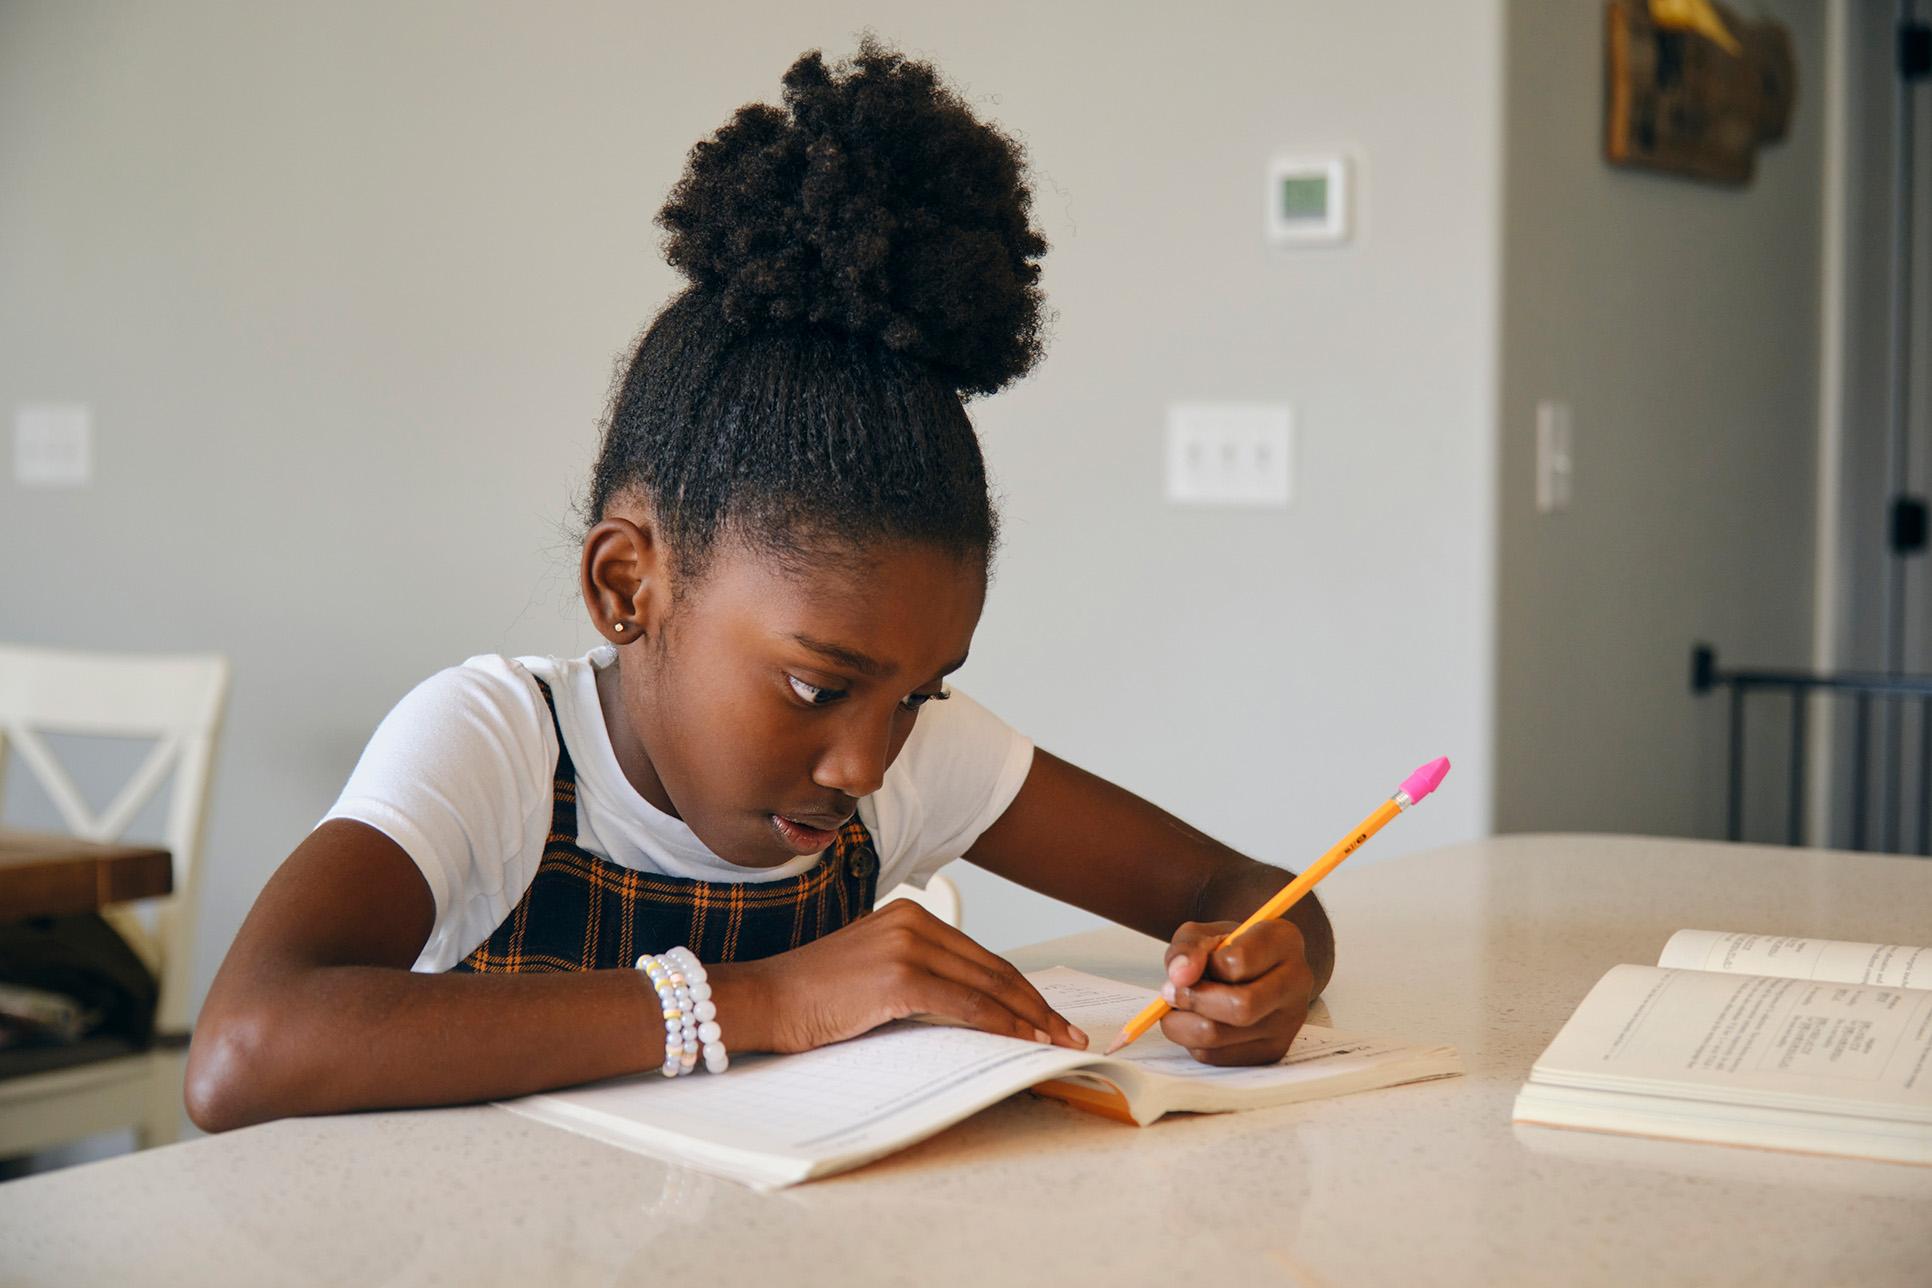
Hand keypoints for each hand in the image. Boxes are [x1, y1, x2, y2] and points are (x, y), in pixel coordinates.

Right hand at [717, 900, 1089, 1054]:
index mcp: (909, 915)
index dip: (1021, 988)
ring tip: (1053, 1041)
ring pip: (987, 987)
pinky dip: (1000, 1025)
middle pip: (993, 968)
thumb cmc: (812, 997)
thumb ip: (920, 979)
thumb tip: (974, 1010)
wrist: (764, 1000)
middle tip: (1066, 1031)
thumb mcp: (875, 975)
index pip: (981, 956)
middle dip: (1035, 1005)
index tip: (1047, 1014)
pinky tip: (1020, 1041)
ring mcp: (906, 946)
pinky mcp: (898, 977)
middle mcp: (912, 922)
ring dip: (1027, 1018)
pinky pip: (966, 1005)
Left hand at [1159, 919, 1312, 1064]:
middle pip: (1240, 1007)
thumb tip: (1179, 976)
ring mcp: (1289, 1021)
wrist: (1253, 970)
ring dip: (1185, 1024)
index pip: (1238, 961)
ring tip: (1180, 1008)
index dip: (1203, 966)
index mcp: (1284, 941)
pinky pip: (1218, 1056)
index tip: (1187, 968)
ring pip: (1222, 1035)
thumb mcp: (1203, 934)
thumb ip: (1187, 948)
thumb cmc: (1228, 949)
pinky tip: (1197, 1022)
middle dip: (1194, 1000)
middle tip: (1173, 993)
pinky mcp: (1274, 1050)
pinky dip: (1193, 1042)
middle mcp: (1297, 981)